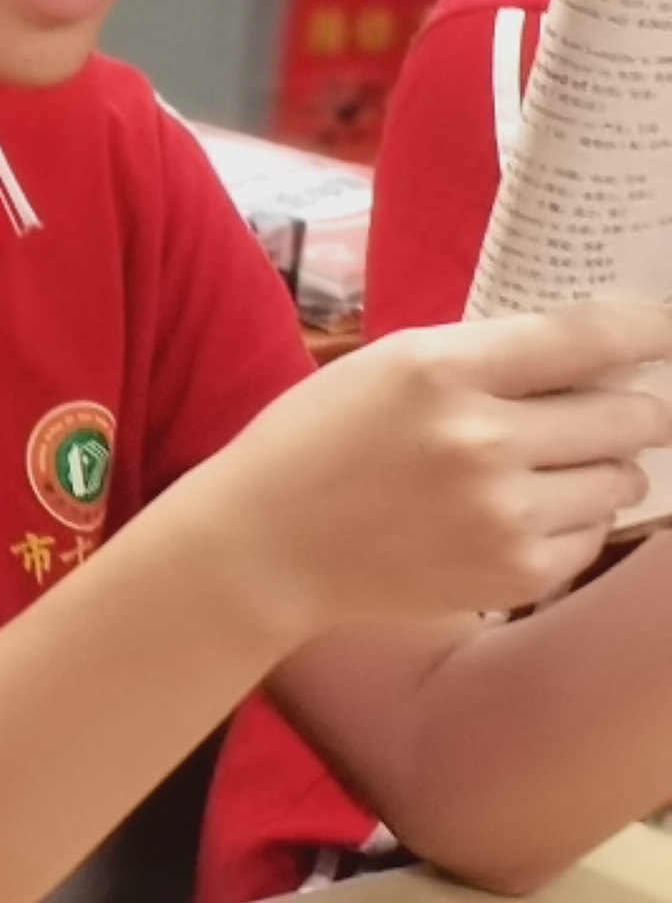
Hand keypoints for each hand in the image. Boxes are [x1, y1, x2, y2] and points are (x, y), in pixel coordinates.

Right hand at [192, 301, 671, 638]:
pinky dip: (571, 519)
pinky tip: (513, 514)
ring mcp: (505, 513)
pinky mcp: (519, 572)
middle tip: (605, 413)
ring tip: (540, 469)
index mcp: (440, 369)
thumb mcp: (389, 366)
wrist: (268, 544)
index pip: (586, 338)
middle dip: (630, 411)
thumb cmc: (324, 440)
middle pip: (631, 415)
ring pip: (624, 478)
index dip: (650, 330)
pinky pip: (596, 533)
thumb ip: (488, 357)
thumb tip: (605, 354)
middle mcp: (481, 440)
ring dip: (600, 468)